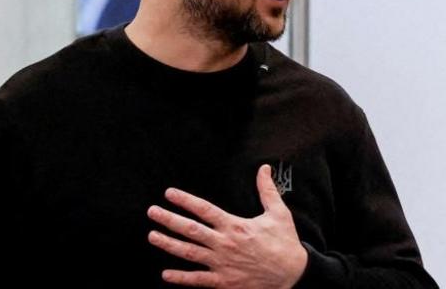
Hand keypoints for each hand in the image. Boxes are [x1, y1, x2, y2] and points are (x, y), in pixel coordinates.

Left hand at [146, 165, 307, 287]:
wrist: (292, 274)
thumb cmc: (285, 242)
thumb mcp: (279, 213)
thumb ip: (267, 190)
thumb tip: (264, 168)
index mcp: (235, 226)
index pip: (205, 209)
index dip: (185, 200)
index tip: (169, 193)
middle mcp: (225, 244)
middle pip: (190, 230)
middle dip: (169, 220)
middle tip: (152, 212)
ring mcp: (222, 264)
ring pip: (189, 253)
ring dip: (168, 244)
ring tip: (152, 236)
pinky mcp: (224, 281)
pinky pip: (198, 280)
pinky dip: (181, 278)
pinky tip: (166, 274)